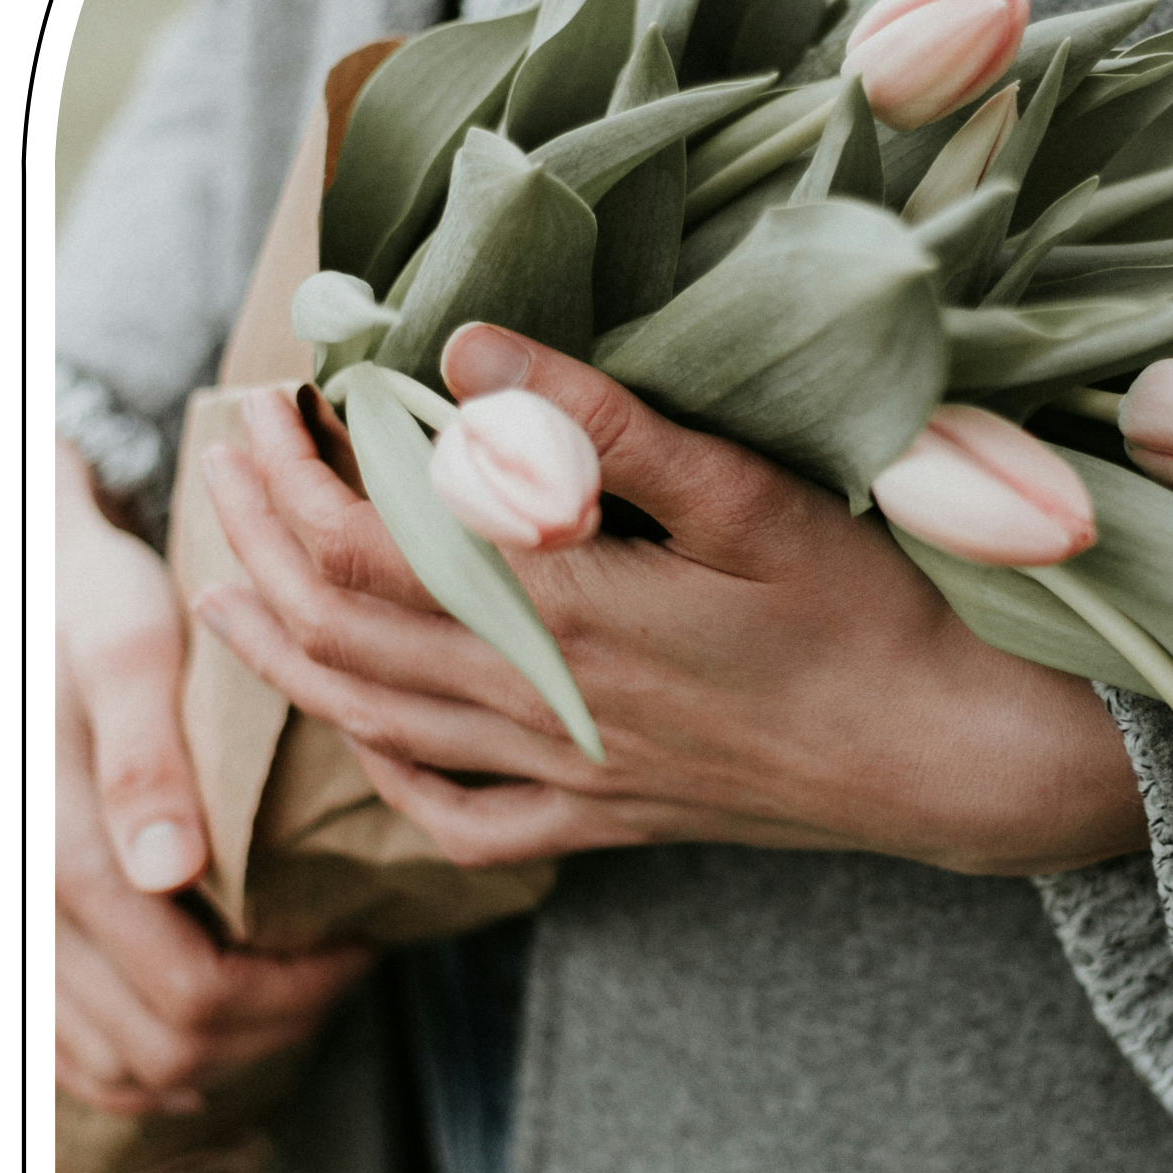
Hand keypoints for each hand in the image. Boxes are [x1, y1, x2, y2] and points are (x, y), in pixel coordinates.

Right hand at [55, 439, 370, 1115]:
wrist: (44, 597)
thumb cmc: (90, 604)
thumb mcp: (129, 647)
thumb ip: (142, 757)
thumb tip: (168, 871)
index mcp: (58, 846)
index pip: (188, 989)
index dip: (288, 994)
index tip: (356, 945)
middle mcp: (27, 906)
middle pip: (161, 1045)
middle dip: (268, 1026)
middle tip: (339, 969)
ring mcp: (22, 932)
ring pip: (119, 1066)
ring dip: (216, 1054)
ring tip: (290, 991)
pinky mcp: (28, 934)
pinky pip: (65, 1054)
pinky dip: (140, 1067)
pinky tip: (206, 1041)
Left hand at [191, 333, 1146, 877]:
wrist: (945, 757)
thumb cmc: (864, 614)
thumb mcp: (750, 497)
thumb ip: (606, 427)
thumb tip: (469, 351)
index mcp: (572, 615)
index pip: (370, 547)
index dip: (295, 480)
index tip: (271, 408)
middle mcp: (544, 706)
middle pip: (345, 630)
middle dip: (261, 545)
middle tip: (227, 467)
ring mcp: (564, 776)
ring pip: (374, 721)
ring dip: (283, 651)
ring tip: (228, 589)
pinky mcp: (599, 821)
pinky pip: (454, 818)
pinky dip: (383, 772)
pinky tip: (359, 731)